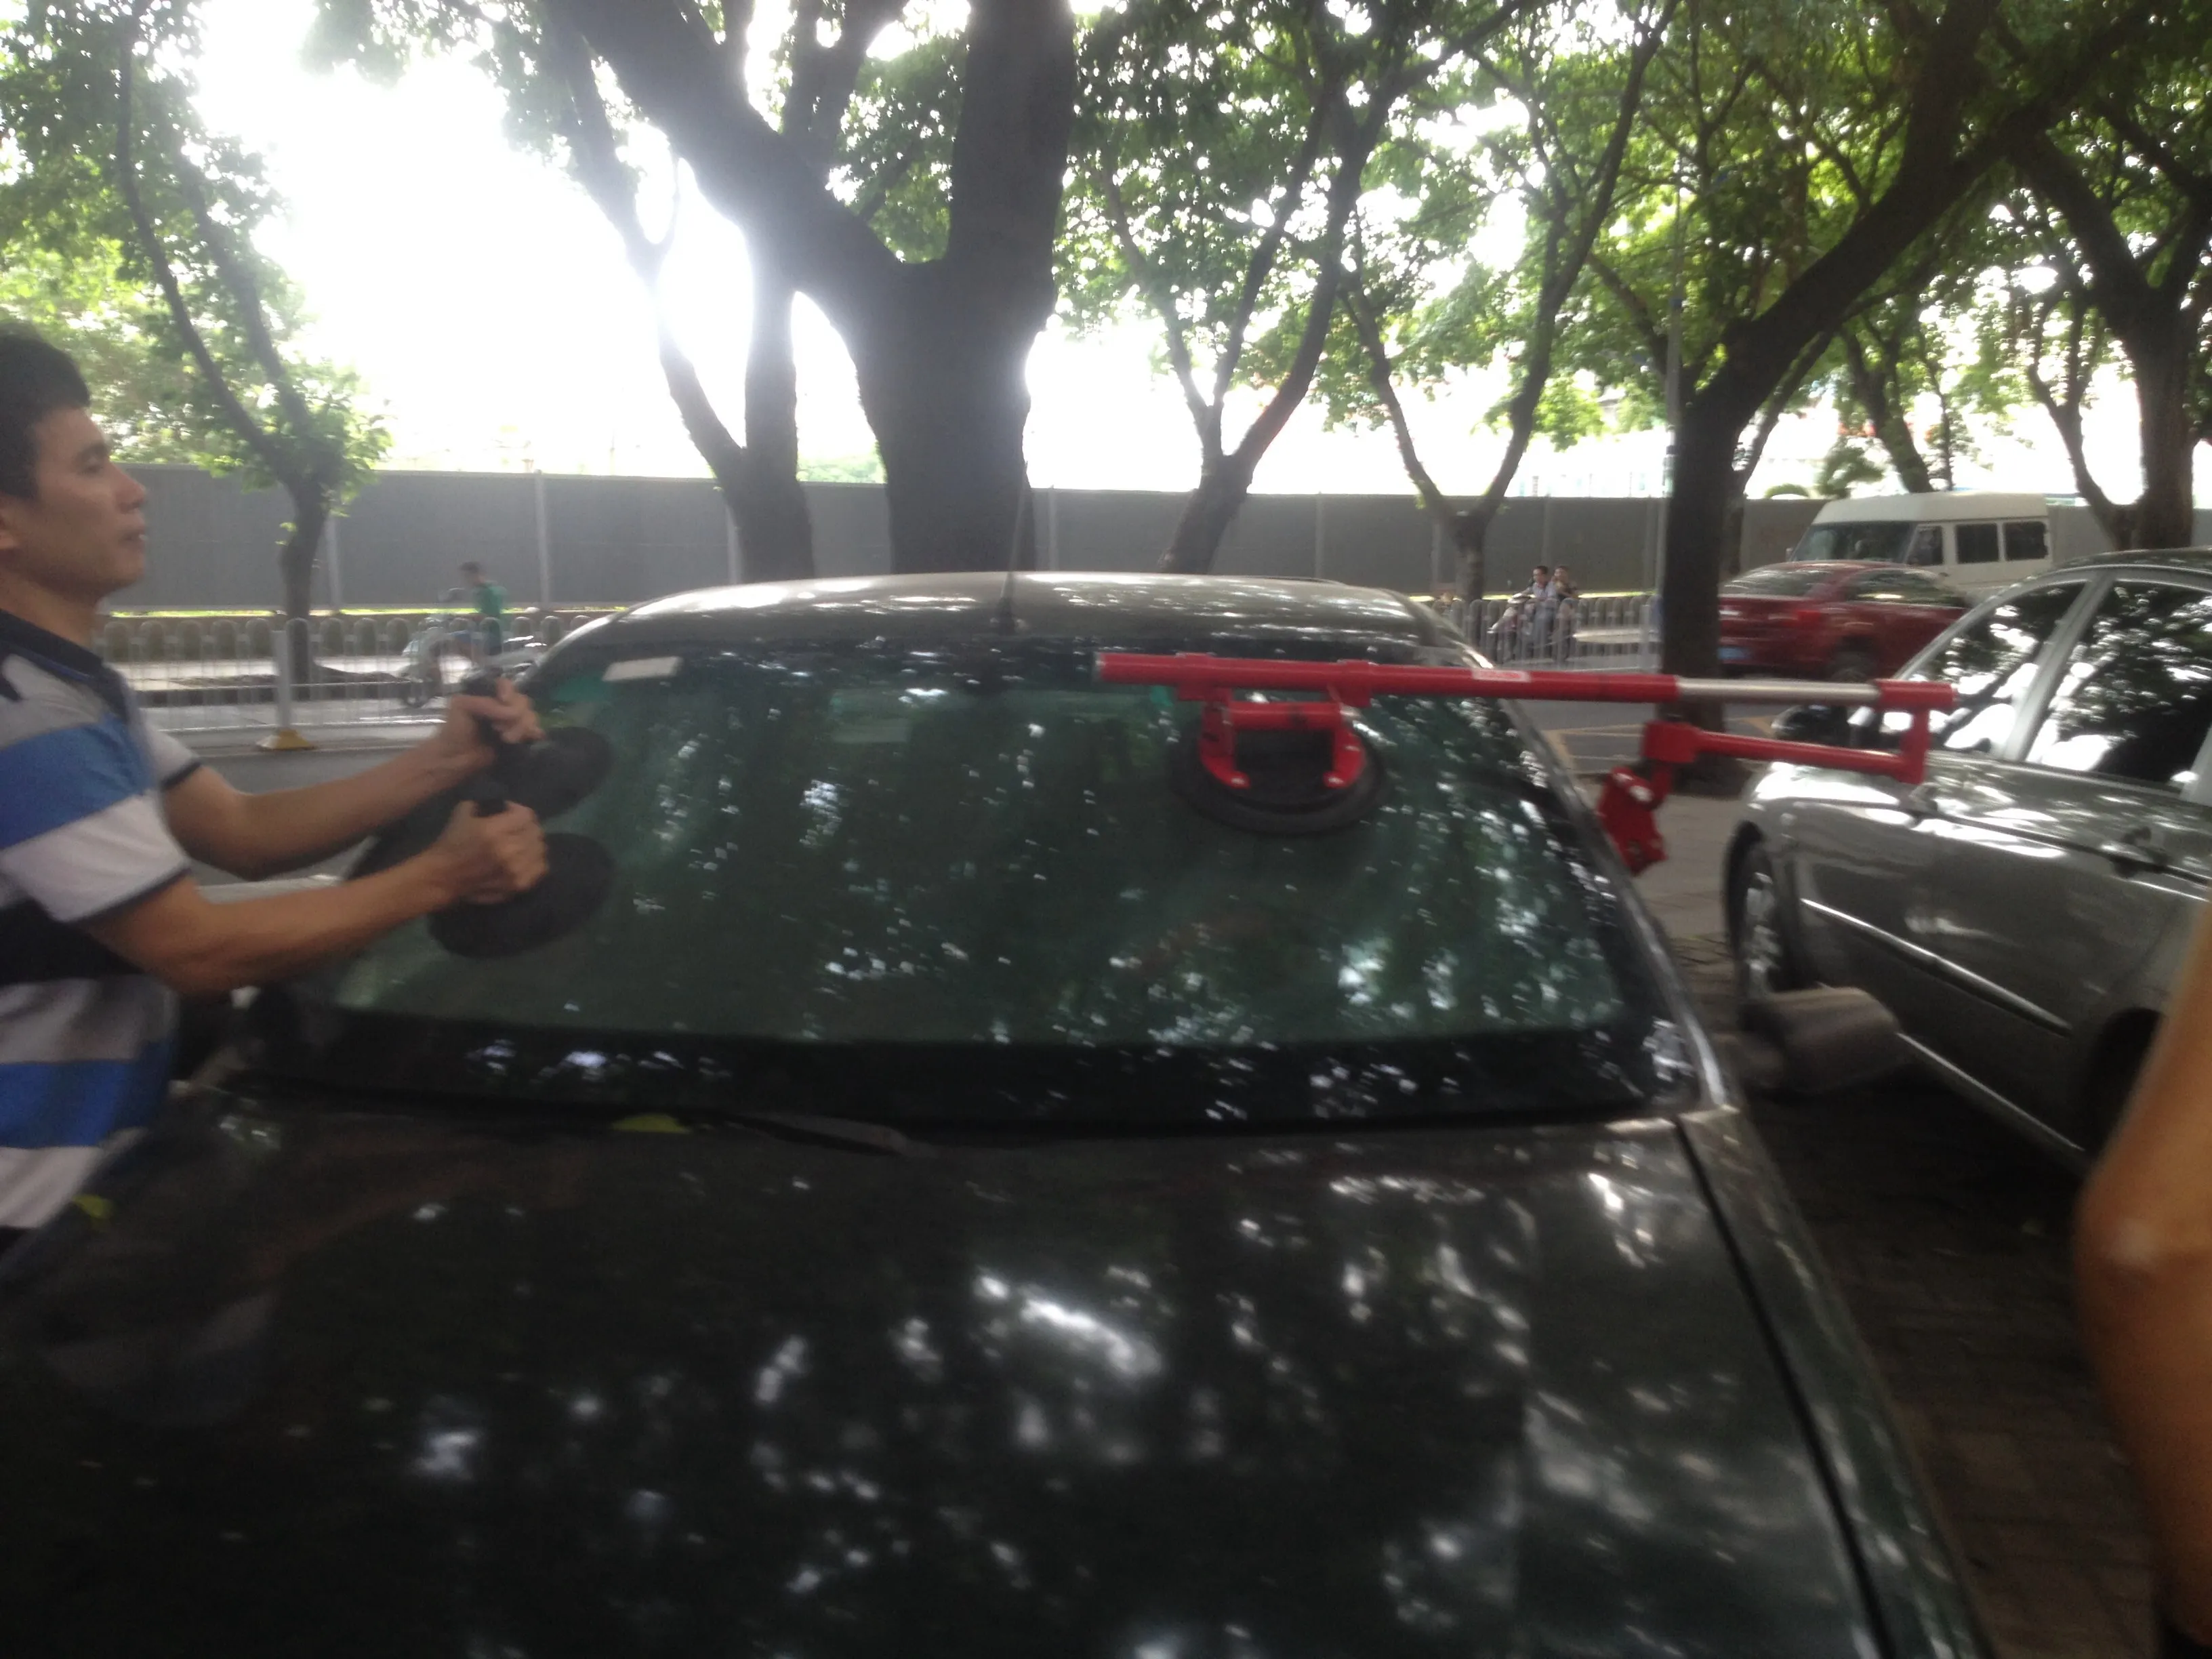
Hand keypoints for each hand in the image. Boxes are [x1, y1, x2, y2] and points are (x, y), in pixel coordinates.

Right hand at [426, 799, 547, 904]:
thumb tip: (504, 805)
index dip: (518, 811)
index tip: (509, 813)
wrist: (443, 877)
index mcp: (494, 831)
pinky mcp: (518, 885)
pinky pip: (541, 868)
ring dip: (532, 843)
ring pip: (540, 849)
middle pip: (535, 832)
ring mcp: (515, 870)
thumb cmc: (452, 843)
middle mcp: (508, 850)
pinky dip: (536, 860)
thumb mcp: (463, 812)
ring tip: (522, 843)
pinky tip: (526, 858)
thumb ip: (485, 803)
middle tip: (517, 828)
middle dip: (526, 826)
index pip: (526, 816)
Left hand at [427, 677, 543, 776]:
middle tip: (499, 729)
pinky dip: (534, 734)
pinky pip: (535, 731)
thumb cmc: (455, 731)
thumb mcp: (463, 706)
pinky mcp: (520, 739)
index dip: (510, 693)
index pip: (508, 685)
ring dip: (521, 728)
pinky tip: (527, 739)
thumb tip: (513, 713)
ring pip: (530, 716)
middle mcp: (503, 706)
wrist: (455, 760)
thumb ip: (487, 703)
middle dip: (515, 715)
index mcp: (489, 694)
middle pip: (522, 701)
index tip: (505, 701)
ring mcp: (513, 723)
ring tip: (507, 740)